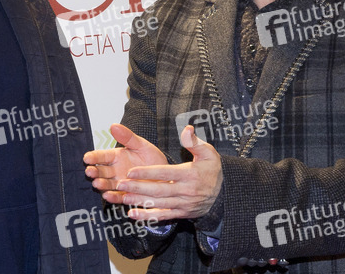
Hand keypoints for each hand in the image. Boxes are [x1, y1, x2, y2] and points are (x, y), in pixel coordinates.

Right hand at [83, 123, 167, 204]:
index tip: (87, 157)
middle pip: (102, 171)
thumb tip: (113, 125)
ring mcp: (121, 184)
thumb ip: (127, 137)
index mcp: (117, 156)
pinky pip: (119, 197)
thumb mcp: (141, 145)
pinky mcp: (128, 195)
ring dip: (101, 185)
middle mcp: (116, 171)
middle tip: (89, 171)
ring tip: (97, 183)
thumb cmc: (153, 159)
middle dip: (94, 171)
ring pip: (108, 184)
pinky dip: (113, 197)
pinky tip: (108, 195)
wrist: (167, 176)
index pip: (102, 156)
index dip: (94, 157)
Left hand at [108, 125, 222, 220]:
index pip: (165, 173)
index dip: (147, 172)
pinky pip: (163, 215)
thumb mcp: (209, 153)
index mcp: (190, 174)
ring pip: (158, 203)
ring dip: (140, 201)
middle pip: (159, 190)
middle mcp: (186, 191)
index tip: (131, 171)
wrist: (224, 194)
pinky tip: (133, 214)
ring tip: (122, 198)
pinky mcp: (181, 213)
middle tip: (120, 184)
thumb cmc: (212, 170)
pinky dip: (148, 216)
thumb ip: (195, 142)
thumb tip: (187, 129)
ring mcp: (183, 204)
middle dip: (138, 187)